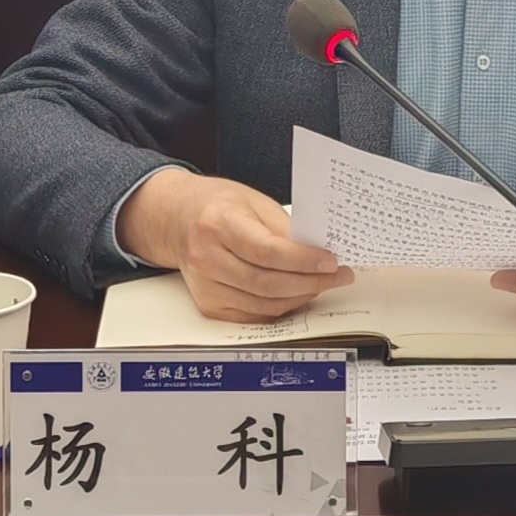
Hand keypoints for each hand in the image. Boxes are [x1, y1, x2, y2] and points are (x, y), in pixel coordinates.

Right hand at [119, 168, 351, 323]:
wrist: (177, 220)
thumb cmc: (217, 206)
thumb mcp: (253, 201)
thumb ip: (283, 227)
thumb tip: (317, 251)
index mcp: (217, 223)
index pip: (266, 251)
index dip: (303, 261)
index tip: (330, 262)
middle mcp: (206, 258)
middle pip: (267, 283)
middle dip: (310, 283)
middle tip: (338, 276)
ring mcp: (205, 286)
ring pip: (263, 304)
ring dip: (300, 297)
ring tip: (322, 284)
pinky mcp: (208, 304)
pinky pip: (253, 314)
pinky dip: (280, 308)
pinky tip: (298, 295)